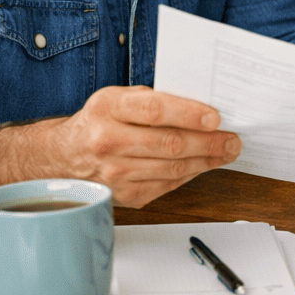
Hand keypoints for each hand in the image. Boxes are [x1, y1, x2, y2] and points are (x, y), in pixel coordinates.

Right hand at [48, 85, 239, 207]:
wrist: (62, 156)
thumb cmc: (99, 121)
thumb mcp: (116, 98)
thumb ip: (152, 99)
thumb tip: (200, 105)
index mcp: (108, 108)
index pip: (154, 111)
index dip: (189, 114)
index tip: (215, 117)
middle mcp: (108, 141)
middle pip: (169, 144)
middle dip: (208, 142)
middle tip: (232, 139)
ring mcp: (114, 173)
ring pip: (172, 168)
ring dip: (206, 161)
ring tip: (226, 152)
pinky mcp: (123, 196)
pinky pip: (166, 185)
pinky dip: (189, 174)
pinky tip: (202, 165)